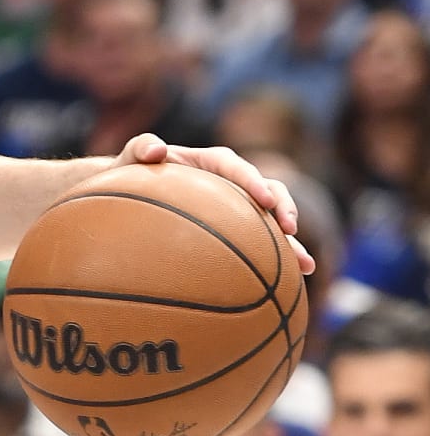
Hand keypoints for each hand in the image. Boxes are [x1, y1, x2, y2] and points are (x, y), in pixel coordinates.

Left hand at [110, 135, 313, 273]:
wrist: (130, 198)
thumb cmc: (131, 173)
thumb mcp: (131, 156)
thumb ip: (141, 146)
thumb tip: (156, 149)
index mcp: (214, 162)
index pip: (238, 168)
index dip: (254, 182)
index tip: (263, 200)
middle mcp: (232, 184)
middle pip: (268, 194)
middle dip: (284, 210)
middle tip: (291, 230)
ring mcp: (238, 210)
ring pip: (272, 225)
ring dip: (291, 244)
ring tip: (306, 266)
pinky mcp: (236, 233)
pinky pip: (259, 247)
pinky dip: (274, 264)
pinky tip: (287, 288)